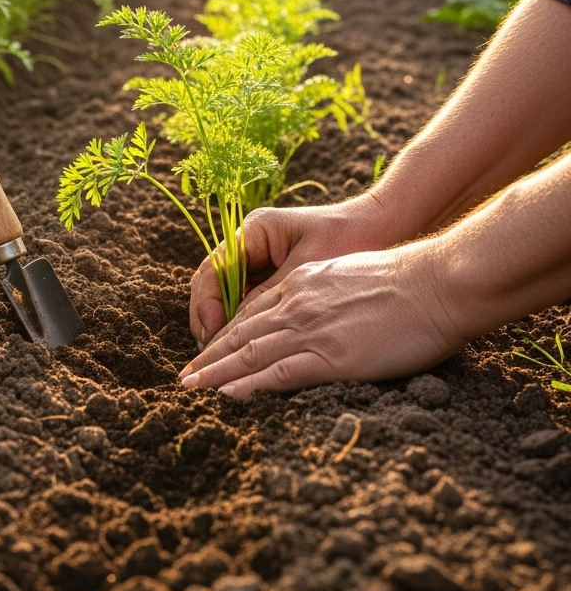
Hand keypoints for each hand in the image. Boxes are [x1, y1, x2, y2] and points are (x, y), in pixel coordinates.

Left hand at [181, 242, 464, 396]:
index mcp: (302, 284)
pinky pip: (279, 372)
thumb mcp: (349, 276)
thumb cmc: (406, 281)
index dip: (225, 333)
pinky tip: (229, 395)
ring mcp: (312, 329)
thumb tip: (319, 313)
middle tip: (185, 376)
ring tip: (192, 388)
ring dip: (216, 373)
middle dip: (210, 356)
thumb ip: (324, 293)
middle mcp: (297, 303)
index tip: (208, 350)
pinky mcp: (332, 356)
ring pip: (250, 353)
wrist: (436, 283)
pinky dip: (250, 385)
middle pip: (241, 333)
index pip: (251, 312)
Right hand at [188, 193, 395, 348]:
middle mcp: (251, 244)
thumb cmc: (349, 240)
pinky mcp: (276, 276)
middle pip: (213, 286)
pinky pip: (250, 303)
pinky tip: (243, 352)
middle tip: (207, 361)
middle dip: (208, 323)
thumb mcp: (306, 269)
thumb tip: (234, 329)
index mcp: (254, 231)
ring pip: (229, 298)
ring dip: (224, 329)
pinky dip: (245, 327)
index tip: (211, 337)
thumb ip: (268, 294)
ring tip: (219, 362)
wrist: (384, 227)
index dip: (207, 306)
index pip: (213, 271)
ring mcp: (262, 260)